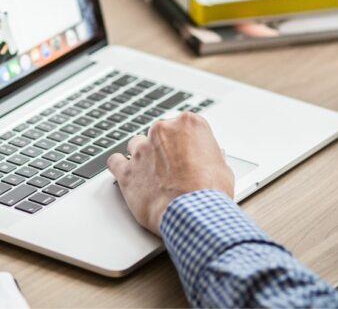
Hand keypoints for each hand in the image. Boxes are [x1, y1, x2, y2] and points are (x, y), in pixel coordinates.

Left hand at [107, 113, 233, 235]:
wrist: (193, 213)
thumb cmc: (210, 192)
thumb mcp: (223, 168)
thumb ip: (211, 156)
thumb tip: (211, 157)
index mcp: (189, 124)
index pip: (184, 126)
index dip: (187, 143)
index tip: (189, 154)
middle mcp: (162, 130)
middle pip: (159, 133)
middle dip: (165, 148)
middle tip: (174, 168)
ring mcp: (141, 149)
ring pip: (136, 144)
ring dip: (143, 156)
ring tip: (153, 174)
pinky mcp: (127, 170)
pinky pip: (115, 161)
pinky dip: (120, 167)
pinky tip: (128, 174)